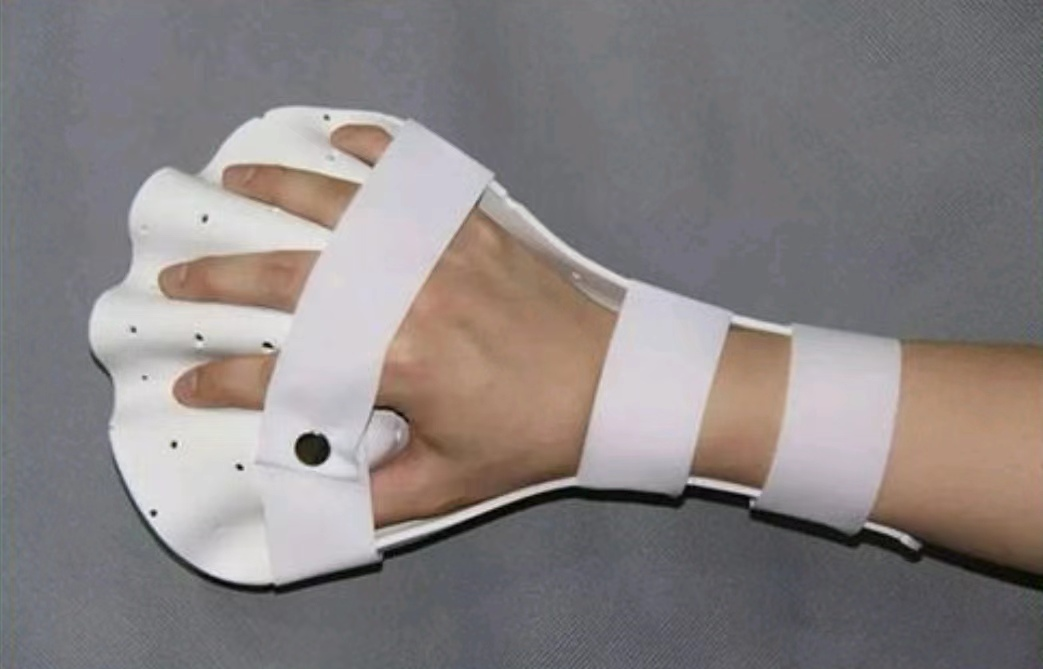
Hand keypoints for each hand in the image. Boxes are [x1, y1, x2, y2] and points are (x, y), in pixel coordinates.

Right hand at [159, 125, 616, 526]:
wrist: (613, 382)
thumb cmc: (530, 437)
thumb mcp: (448, 482)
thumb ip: (372, 496)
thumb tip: (306, 496)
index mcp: (396, 362)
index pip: (286, 372)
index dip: (227, 383)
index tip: (188, 384)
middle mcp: (407, 294)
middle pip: (292, 277)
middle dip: (222, 280)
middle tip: (176, 280)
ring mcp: (440, 250)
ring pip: (341, 209)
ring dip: (277, 192)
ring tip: (230, 184)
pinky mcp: (472, 226)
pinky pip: (412, 177)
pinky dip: (373, 152)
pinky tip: (340, 143)